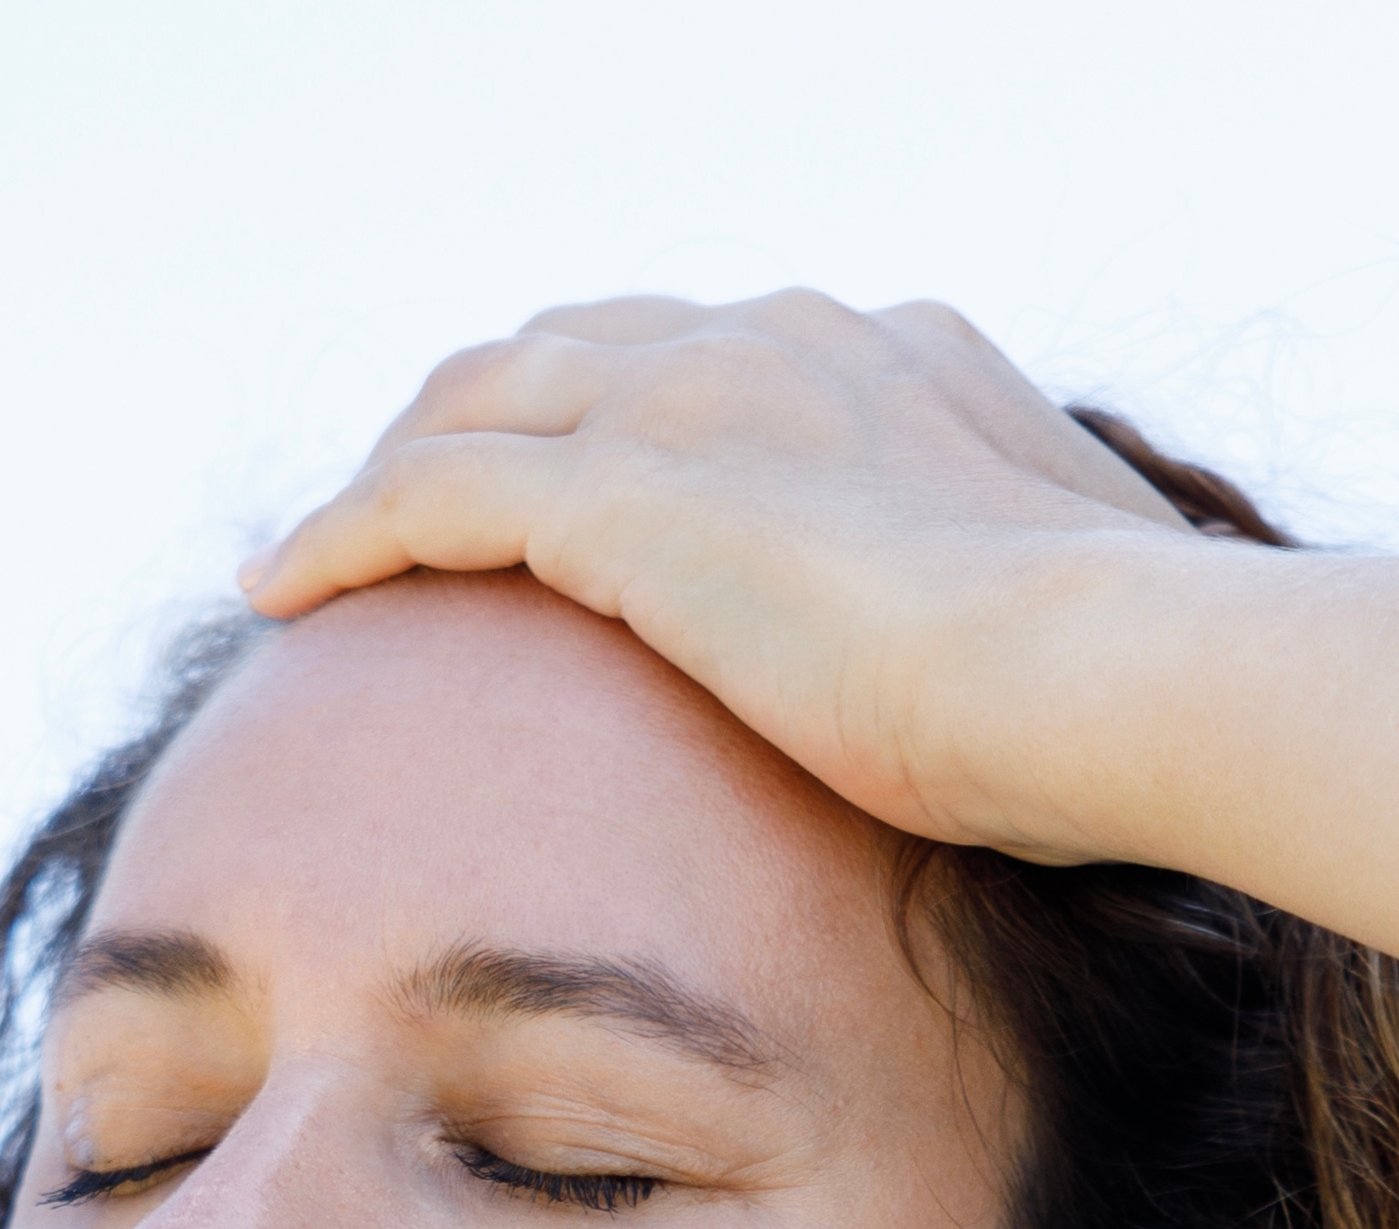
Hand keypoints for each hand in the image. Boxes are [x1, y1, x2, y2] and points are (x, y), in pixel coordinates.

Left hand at [247, 289, 1198, 860]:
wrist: (1109, 674)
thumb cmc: (1117, 702)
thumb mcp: (1064, 634)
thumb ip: (1008, 631)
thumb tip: (1025, 717)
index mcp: (894, 357)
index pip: (712, 355)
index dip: (620, 413)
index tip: (576, 493)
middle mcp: (782, 343)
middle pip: (573, 345)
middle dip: (484, 414)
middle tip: (418, 510)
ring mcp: (698, 402)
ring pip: (480, 400)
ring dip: (395, 463)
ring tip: (328, 553)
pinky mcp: (625, 495)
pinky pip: (429, 496)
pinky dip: (346, 533)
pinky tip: (281, 591)